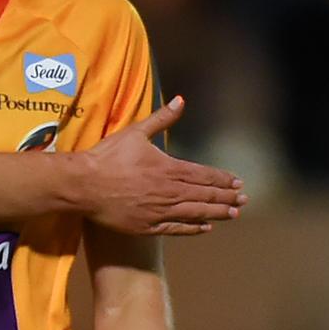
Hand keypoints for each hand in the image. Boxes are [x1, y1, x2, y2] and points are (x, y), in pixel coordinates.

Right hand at [79, 96, 247, 235]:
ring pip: (196, 213)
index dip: (222, 179)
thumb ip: (161, 118)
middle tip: (243, 199)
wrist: (84, 185)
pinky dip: (194, 228)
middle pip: (205, 196)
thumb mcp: (135, 132)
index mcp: (169, 169)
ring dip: (217, 213)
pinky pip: (178, 229)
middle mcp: (170, 192)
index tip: (237, 182)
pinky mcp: (148, 226)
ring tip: (233, 214)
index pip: (203, 175)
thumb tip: (181, 100)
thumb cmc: (108, 157)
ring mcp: (160, 212)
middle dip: (226, 197)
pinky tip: (205, 228)